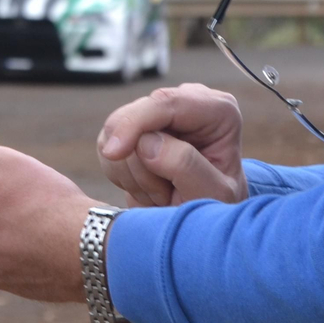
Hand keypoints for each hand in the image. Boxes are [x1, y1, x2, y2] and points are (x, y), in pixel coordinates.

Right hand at [96, 83, 247, 206]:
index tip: (113, 153)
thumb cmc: (216, 206)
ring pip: (113, 132)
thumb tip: (146, 143)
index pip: (166, 102)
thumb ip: (186, 166)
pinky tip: (148, 188)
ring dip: (131, 174)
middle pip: (133, 115)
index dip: (134, 123)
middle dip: (139, 163)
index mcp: (218, 110)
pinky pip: (105, 145)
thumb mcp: (213, 194)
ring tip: (162, 195)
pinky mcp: (135, 126)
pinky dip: (121, 175)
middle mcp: (188, 101)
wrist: (203, 221)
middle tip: (165, 196)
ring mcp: (159, 112)